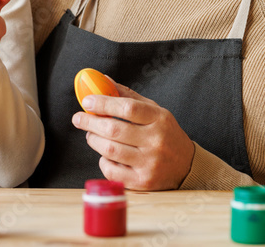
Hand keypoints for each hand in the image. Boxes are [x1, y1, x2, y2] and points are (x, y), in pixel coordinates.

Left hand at [72, 81, 195, 190]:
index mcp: (160, 119)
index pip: (128, 108)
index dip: (104, 103)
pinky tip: (105, 155)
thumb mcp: (154, 111)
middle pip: (114, 129)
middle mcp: (156, 141)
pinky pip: (112, 171)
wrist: (186, 166)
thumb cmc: (164, 133)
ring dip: (93, 140)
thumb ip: (129, 96)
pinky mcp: (142, 182)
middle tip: (78, 118)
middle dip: (90, 122)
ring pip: (110, 150)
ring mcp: (149, 164)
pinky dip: (103, 161)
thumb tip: (103, 80)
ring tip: (91, 134)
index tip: (87, 101)